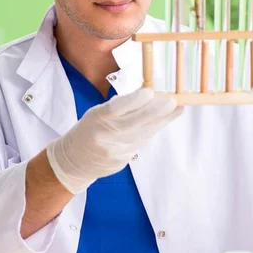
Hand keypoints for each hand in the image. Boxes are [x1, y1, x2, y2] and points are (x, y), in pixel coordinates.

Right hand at [47, 88, 182, 193]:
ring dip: (162, 120)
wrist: (74, 161)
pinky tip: (163, 120)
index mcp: (97, 118)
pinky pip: (141, 142)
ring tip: (177, 108)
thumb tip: (148, 95)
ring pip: (144, 133)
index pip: (118, 108)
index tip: (150, 92)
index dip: (136, 100)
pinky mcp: (123, 161)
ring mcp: (116, 150)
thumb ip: (120, 107)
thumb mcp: (96, 113)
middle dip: (157, 110)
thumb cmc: (88, 130)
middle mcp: (106, 135)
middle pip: (135, 121)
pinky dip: (153, 129)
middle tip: (172, 101)